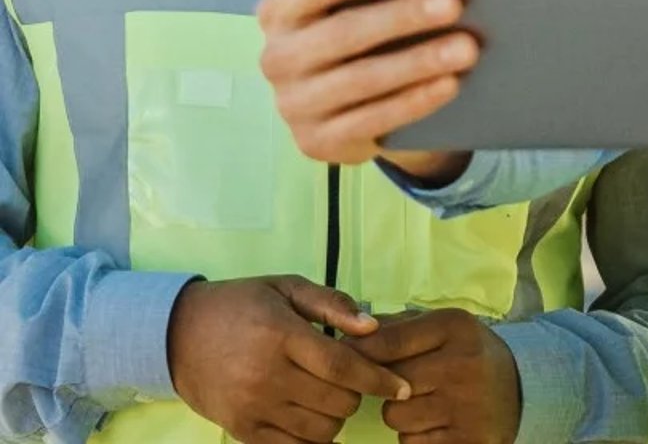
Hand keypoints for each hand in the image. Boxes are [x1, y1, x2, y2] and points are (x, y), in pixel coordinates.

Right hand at [167, 275, 408, 442]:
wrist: (177, 334)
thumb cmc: (240, 304)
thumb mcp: (286, 287)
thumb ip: (331, 304)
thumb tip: (372, 326)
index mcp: (282, 336)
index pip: (342, 367)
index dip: (378, 378)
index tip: (403, 384)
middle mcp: (267, 377)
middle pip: (336, 402)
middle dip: (357, 394)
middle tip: (353, 380)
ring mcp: (253, 409)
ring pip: (318, 431)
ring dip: (336, 418)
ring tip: (332, 397)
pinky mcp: (241, 431)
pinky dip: (312, 440)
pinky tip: (313, 420)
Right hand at [246, 0, 473, 182]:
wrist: (345, 97)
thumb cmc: (344, 18)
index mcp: (276, 10)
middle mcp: (276, 58)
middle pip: (344, 34)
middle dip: (403, 17)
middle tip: (455, 3)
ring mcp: (293, 105)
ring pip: (362, 81)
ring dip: (418, 62)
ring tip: (466, 47)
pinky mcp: (316, 143)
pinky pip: (371, 121)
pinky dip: (414, 101)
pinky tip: (449, 84)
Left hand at [350, 308, 521, 443]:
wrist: (518, 388)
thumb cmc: (468, 353)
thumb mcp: (444, 328)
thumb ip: (400, 327)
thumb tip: (350, 331)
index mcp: (456, 328)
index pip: (391, 340)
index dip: (361, 352)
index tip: (345, 358)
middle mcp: (462, 365)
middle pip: (389, 385)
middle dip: (386, 388)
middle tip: (400, 384)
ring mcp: (466, 407)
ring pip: (398, 419)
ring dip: (402, 415)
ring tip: (424, 403)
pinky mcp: (467, 440)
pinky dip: (417, 436)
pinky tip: (436, 422)